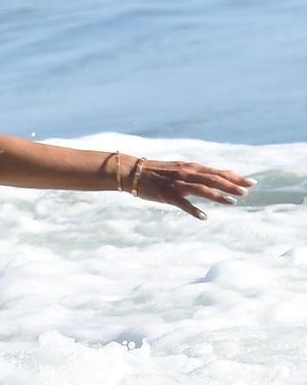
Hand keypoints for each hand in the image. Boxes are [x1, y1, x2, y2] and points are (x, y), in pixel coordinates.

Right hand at [135, 159, 254, 219]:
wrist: (133, 172)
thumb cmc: (160, 172)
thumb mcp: (182, 168)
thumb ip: (201, 173)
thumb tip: (224, 175)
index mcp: (191, 167)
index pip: (218, 172)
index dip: (235, 177)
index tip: (252, 182)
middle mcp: (187, 174)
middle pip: (213, 179)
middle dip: (231, 185)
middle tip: (247, 192)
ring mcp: (177, 184)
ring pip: (201, 189)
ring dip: (217, 195)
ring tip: (232, 202)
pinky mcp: (167, 195)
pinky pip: (182, 203)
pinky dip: (193, 210)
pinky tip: (204, 216)